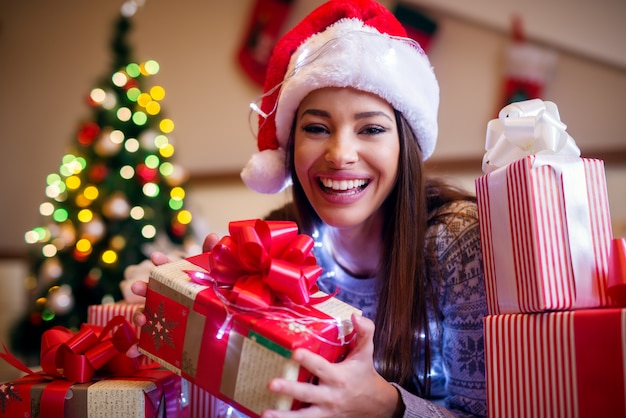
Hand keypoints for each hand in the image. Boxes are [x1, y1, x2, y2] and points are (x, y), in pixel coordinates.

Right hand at [125, 233, 220, 357]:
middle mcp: (164, 299)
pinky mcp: (160, 339)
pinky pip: (146, 345)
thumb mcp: (212, 279)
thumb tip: (215, 236)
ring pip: (145, 315)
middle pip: (150, 292)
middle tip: (136, 286)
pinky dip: (136, 348)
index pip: (167, 270)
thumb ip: (210, 258)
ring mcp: (160, 319)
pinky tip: (131, 352)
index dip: (161, 263)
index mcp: (176, 284)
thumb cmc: (210, 299)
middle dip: (142, 288)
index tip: (156, 257)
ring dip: (138, 316)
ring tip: (141, 318)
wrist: (214, 333)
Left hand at [261, 314, 401, 417]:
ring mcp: (325, 410)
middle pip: (308, 393)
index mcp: (339, 377)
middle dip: (290, 389)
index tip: (294, 352)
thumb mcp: (366, 352)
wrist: (376, 405)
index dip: (309, 360)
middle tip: (271, 384)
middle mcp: (330, 395)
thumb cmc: (364, 374)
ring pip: (304, 416)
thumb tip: (355, 316)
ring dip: (284, 416)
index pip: (322, 368)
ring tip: (266, 414)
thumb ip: (364, 332)